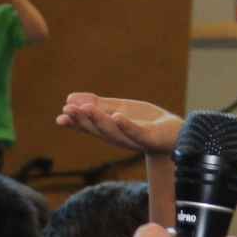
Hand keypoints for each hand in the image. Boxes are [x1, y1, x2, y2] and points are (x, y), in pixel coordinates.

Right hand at [56, 93, 183, 154]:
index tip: (61, 116)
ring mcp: (133, 139)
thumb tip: (70, 97)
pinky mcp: (149, 139)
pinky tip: (117, 116)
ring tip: (87, 108)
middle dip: (82, 119)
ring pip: (113, 131)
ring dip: (99, 120)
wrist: (176, 136)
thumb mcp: (120, 108)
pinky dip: (126, 126)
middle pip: (96, 129)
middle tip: (68, 110)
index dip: (74, 122)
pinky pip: (136, 133)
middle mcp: (118, 136)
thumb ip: (99, 104)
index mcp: (109, 128)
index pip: (88, 125)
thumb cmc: (147, 122)